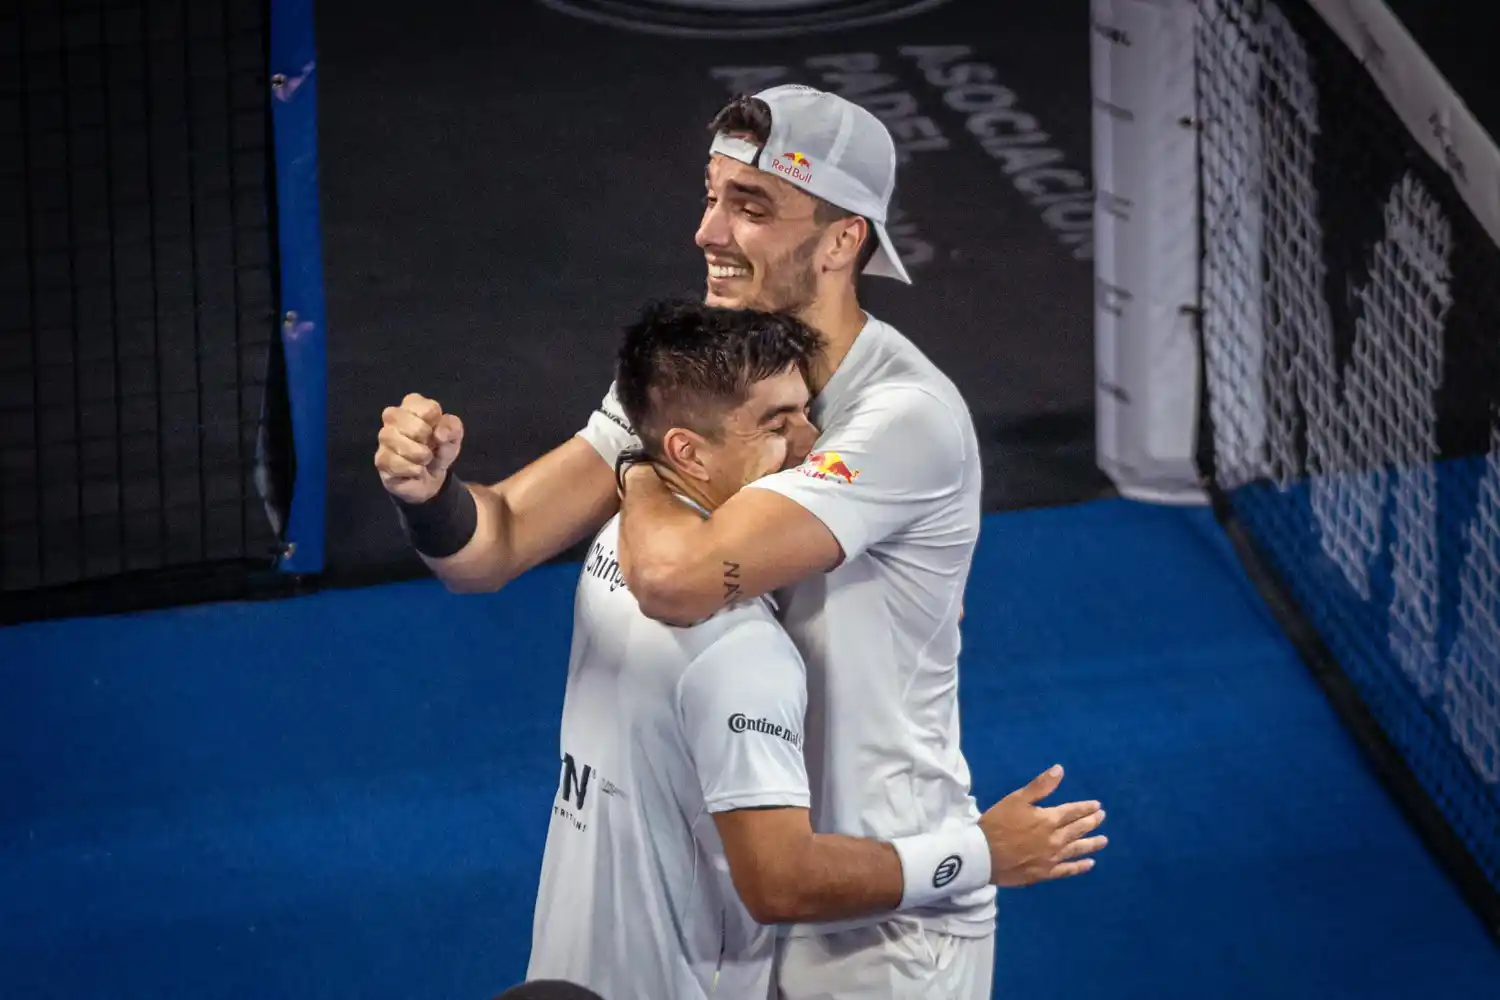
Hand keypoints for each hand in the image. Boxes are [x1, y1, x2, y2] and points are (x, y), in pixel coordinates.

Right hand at [375, 393, 464, 503]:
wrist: (432, 478)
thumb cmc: (440, 450)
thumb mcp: (453, 437)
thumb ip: (452, 428)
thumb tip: (439, 434)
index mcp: (413, 405)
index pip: (422, 406)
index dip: (435, 422)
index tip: (436, 432)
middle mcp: (393, 418)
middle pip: (399, 416)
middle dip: (422, 435)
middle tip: (429, 445)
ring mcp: (384, 439)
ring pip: (391, 437)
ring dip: (417, 453)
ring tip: (425, 460)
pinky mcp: (381, 460)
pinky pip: (391, 461)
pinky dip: (411, 469)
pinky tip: (417, 470)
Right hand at [979, 765, 1106, 886]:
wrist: (983, 855)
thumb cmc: (997, 823)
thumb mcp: (1016, 799)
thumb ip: (1040, 786)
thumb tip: (1060, 769)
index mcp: (1048, 819)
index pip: (1072, 812)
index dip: (1085, 808)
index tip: (1097, 805)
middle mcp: (1055, 839)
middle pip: (1077, 829)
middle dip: (1091, 822)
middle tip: (1102, 817)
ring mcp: (1051, 858)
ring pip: (1077, 849)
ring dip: (1091, 844)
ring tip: (1104, 840)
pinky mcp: (1045, 873)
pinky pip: (1067, 870)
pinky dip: (1080, 867)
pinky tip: (1089, 864)